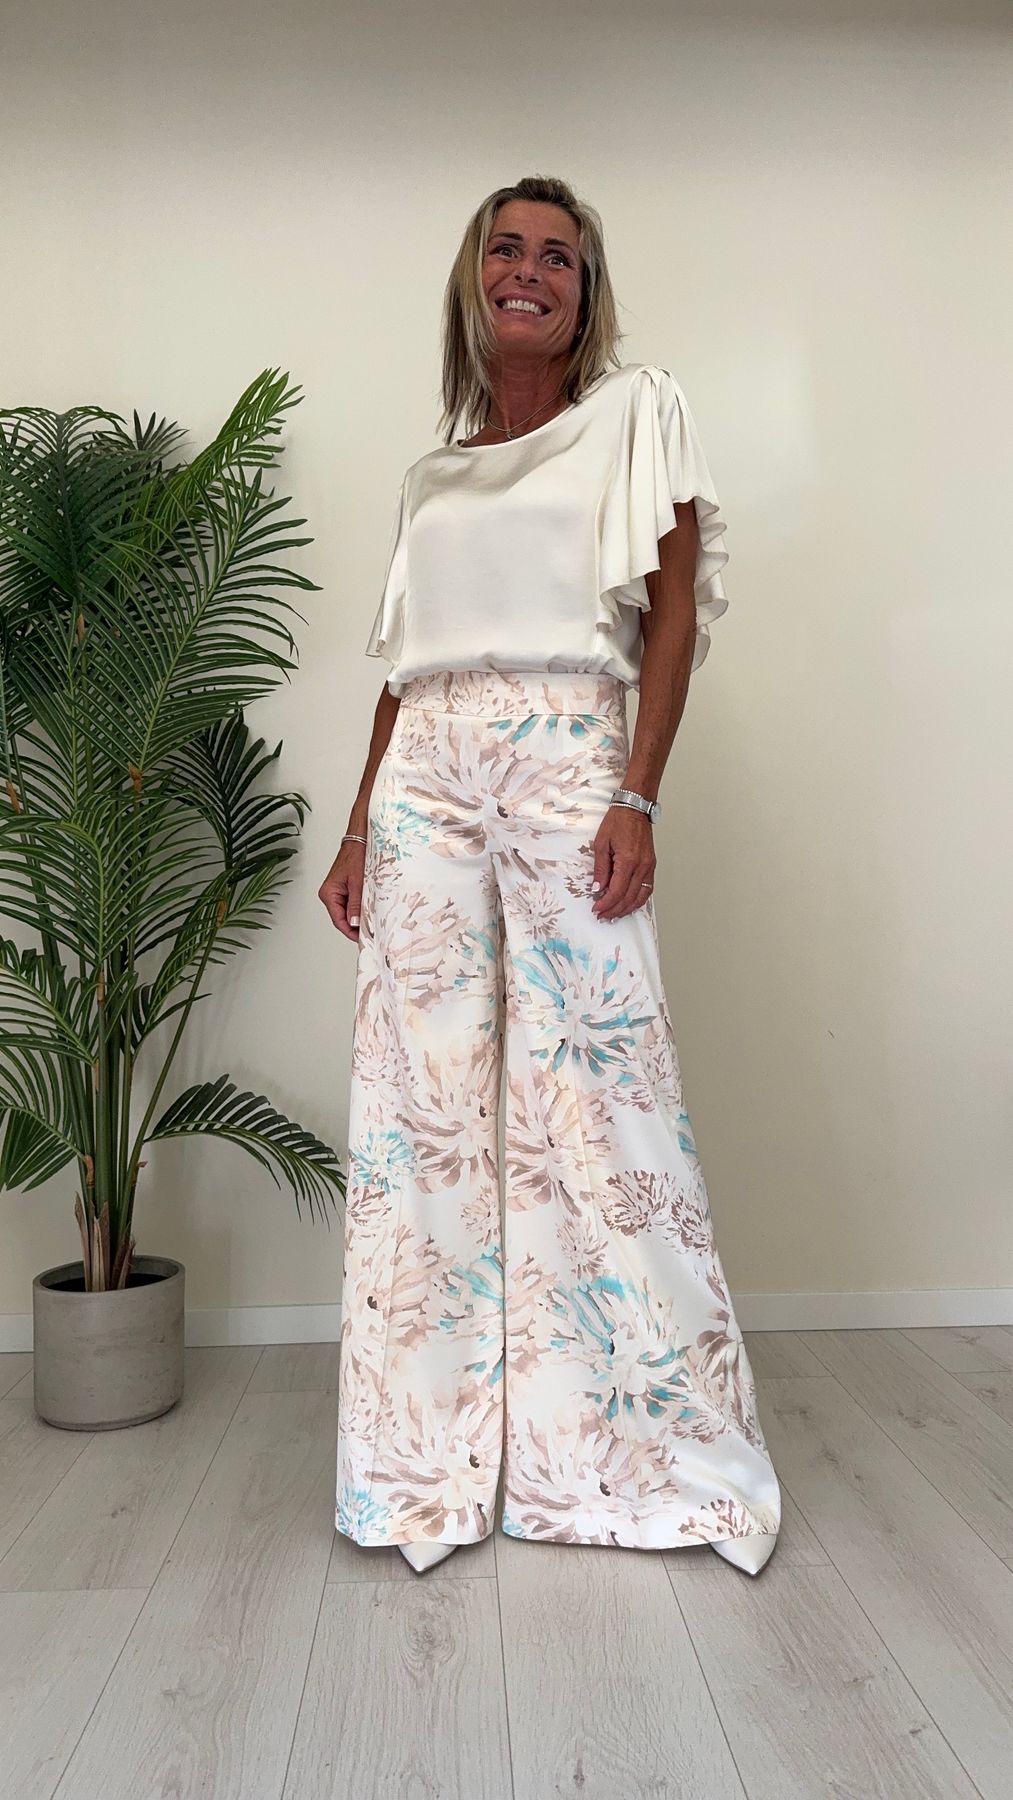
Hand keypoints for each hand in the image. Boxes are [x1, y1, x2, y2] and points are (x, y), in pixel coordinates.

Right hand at [318, 837, 365, 941]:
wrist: (361, 838)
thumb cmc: (357, 854)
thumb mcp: (358, 882)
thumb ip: (356, 904)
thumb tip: (355, 923)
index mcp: (328, 893)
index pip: (338, 920)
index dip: (351, 932)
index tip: (363, 939)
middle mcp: (331, 893)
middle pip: (343, 918)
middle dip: (357, 925)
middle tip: (372, 932)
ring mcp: (339, 891)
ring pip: (350, 911)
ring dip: (360, 916)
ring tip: (373, 920)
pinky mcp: (347, 888)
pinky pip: (353, 903)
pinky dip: (362, 907)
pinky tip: (371, 908)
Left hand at [591, 806, 655, 920]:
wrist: (634, 809)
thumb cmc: (618, 821)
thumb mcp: (601, 844)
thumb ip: (600, 869)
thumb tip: (598, 889)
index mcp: (628, 861)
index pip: (617, 891)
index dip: (606, 904)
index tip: (596, 909)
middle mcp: (642, 866)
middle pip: (629, 898)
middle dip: (614, 910)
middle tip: (602, 916)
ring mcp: (649, 866)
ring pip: (640, 897)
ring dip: (627, 909)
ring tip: (614, 914)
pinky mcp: (651, 865)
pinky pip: (647, 889)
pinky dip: (638, 900)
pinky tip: (629, 904)